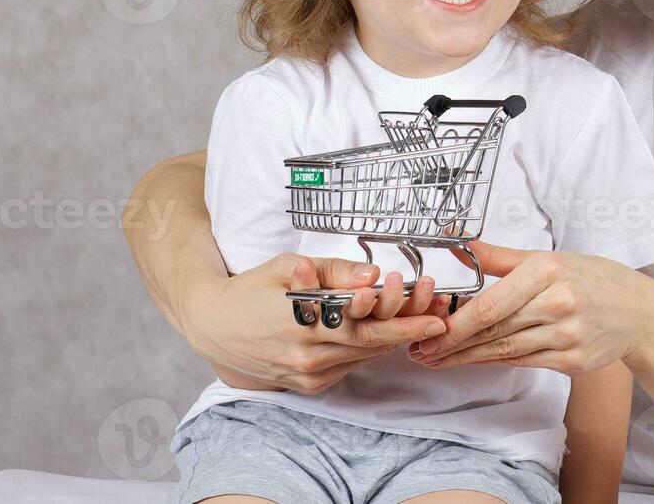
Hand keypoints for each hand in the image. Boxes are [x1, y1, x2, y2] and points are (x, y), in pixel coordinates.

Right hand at [185, 252, 450, 393]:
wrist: (212, 328)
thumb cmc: (250, 290)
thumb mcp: (288, 267)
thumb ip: (333, 272)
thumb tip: (373, 277)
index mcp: (304, 325)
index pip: (366, 328)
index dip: (403, 323)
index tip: (433, 314)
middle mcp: (309, 357)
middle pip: (371, 346)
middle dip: (409, 331)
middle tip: (441, 317)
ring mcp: (309, 375)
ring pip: (363, 357)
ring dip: (392, 340)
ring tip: (422, 318)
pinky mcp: (309, 385)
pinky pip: (349, 365)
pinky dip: (369, 349)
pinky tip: (386, 333)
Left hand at [407, 241, 652, 374]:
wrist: (638, 311)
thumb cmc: (590, 277)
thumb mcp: (547, 257)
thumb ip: (498, 257)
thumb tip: (457, 242)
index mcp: (547, 271)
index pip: (491, 306)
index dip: (456, 324)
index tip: (428, 331)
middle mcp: (557, 304)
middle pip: (493, 332)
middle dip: (451, 345)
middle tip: (420, 352)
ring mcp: (566, 336)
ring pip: (504, 352)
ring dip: (466, 358)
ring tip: (436, 361)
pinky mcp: (571, 360)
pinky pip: (523, 362)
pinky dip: (495, 362)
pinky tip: (473, 361)